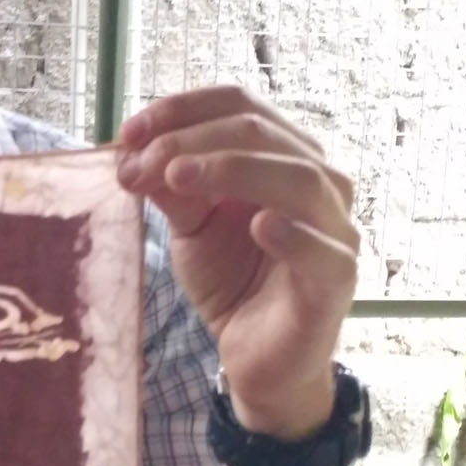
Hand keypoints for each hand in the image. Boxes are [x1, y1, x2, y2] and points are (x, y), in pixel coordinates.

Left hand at [117, 86, 358, 437]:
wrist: (257, 360)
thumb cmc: (234, 283)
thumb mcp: (190, 227)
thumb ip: (171, 187)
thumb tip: (132, 150)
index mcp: (282, 155)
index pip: (239, 105)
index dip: (182, 110)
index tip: (126, 133)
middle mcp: (317, 180)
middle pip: (261, 132)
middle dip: (191, 140)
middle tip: (139, 163)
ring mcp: (334, 228)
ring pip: (297, 177)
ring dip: (230, 168)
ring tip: (176, 177)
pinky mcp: (338, 279)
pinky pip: (324, 250)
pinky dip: (294, 233)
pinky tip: (260, 226)